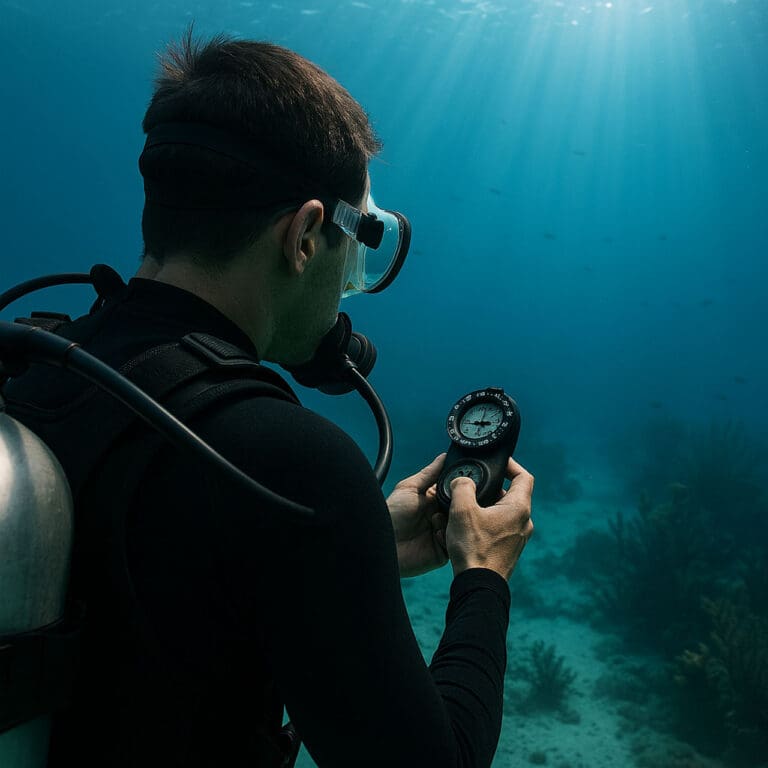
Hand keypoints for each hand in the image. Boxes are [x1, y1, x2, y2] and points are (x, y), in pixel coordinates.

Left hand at [386, 453, 449, 577]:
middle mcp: (440, 516)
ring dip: (452, 521)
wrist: (382, 541)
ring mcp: (443, 534)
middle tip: (452, 503)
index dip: (461, 488)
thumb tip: (443, 456)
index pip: (455, 492)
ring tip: (435, 520)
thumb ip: (428, 473)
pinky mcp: (443, 551)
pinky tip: (435, 533)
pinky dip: (449, 537)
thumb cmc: (391, 513)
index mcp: (434, 501)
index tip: (465, 483)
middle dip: (460, 505)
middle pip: (461, 509)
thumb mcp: (409, 488)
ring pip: (461, 526)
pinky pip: (455, 543)